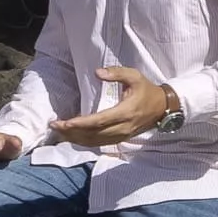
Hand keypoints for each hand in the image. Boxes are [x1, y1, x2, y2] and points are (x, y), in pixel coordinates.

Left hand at [51, 66, 175, 149]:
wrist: (163, 107)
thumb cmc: (146, 90)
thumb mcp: (134, 76)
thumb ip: (116, 73)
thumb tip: (97, 72)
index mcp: (126, 112)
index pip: (100, 120)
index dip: (82, 123)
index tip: (65, 122)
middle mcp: (123, 127)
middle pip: (94, 134)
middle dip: (72, 131)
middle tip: (54, 126)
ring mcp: (122, 135)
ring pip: (95, 141)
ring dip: (75, 138)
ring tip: (58, 132)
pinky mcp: (121, 139)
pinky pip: (99, 144)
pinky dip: (84, 142)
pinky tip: (71, 138)